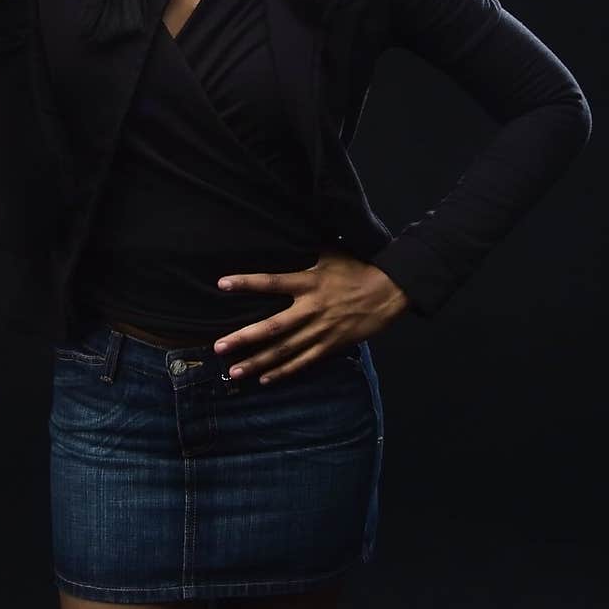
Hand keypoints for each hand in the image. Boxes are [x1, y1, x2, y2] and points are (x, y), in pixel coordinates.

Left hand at [213, 248, 409, 382]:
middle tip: (219, 346)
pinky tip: (264, 378)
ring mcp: (321, 330)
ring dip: (258, 362)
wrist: (389, 291)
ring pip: (284, 350)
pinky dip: (284, 371)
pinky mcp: (331, 345)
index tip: (222, 284)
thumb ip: (306, 249)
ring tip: (233, 371)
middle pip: (272, 327)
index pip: (271, 282)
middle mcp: (311, 308)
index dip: (247, 283)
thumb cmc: (358, 268)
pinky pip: (304, 361)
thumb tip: (286, 230)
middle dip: (244, 338)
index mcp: (309, 282)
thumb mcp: (331, 253)